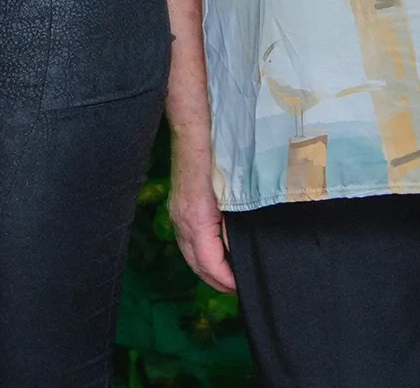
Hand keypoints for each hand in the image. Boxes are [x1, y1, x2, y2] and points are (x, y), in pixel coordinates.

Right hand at [168, 134, 236, 292]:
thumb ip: (232, 226)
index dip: (226, 280)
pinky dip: (201, 255)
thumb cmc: (216, 158)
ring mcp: (177, 216)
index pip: (209, 263)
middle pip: (196, 265)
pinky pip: (188, 242)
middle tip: (238, 288)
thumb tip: (236, 252)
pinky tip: (215, 254)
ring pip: (190, 255)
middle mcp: (181, 222)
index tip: (242, 287)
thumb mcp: (232, 195)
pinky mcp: (178, 209)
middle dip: (216, 281)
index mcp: (196, 221)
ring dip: (208, 270)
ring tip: (229, 276)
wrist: (193, 131)